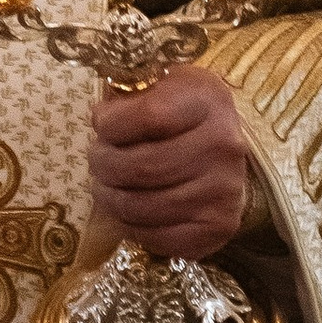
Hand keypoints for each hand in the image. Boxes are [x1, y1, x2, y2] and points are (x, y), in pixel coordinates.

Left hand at [86, 68, 253, 258]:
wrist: (224, 147)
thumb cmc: (182, 110)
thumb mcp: (162, 83)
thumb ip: (131, 95)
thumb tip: (100, 120)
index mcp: (208, 101)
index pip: (149, 116)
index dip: (112, 124)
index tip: (100, 124)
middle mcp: (222, 146)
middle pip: (142, 166)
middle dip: (103, 165)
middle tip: (96, 160)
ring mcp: (224, 191)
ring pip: (143, 206)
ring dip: (111, 198)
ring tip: (105, 186)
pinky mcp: (219, 227)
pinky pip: (159, 238)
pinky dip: (132, 227)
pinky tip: (128, 211)